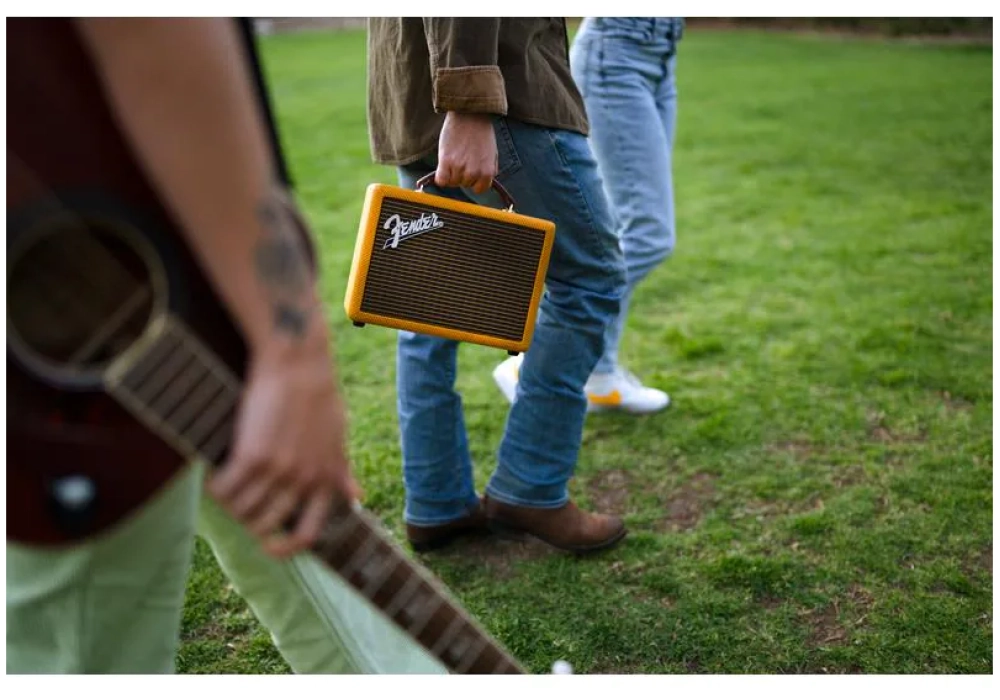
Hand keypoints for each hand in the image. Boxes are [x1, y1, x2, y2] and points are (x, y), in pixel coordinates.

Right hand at [208, 337, 360, 557]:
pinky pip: (224, 489)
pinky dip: (213, 488)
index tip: (267, 547)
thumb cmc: (317, 397)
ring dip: (227, 504)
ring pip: (241, 510)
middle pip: (266, 525)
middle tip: (237, 504)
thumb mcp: (337, 438)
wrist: (298, 363)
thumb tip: (357, 498)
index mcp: (327, 480)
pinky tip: (210, 476)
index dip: (286, 549)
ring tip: (222, 488)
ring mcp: (280, 471)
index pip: (309, 534)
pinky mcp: (253, 456)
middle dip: (247, 521)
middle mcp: (305, 481)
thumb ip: (341, 472)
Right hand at [435, 111, 497, 193]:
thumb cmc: (481, 132)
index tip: (471, 171)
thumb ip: (489, 169)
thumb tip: (484, 183)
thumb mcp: (492, 153)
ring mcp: (459, 167)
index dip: (474, 181)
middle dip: (462, 174)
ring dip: (451, 173)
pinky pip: (441, 180)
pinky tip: (443, 166)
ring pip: (452, 182)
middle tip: (462, 157)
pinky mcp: (446, 161)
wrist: (469, 114)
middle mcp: (474, 172)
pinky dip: (441, 176)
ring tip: (454, 157)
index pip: (479, 189)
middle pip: (464, 185)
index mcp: (488, 172)